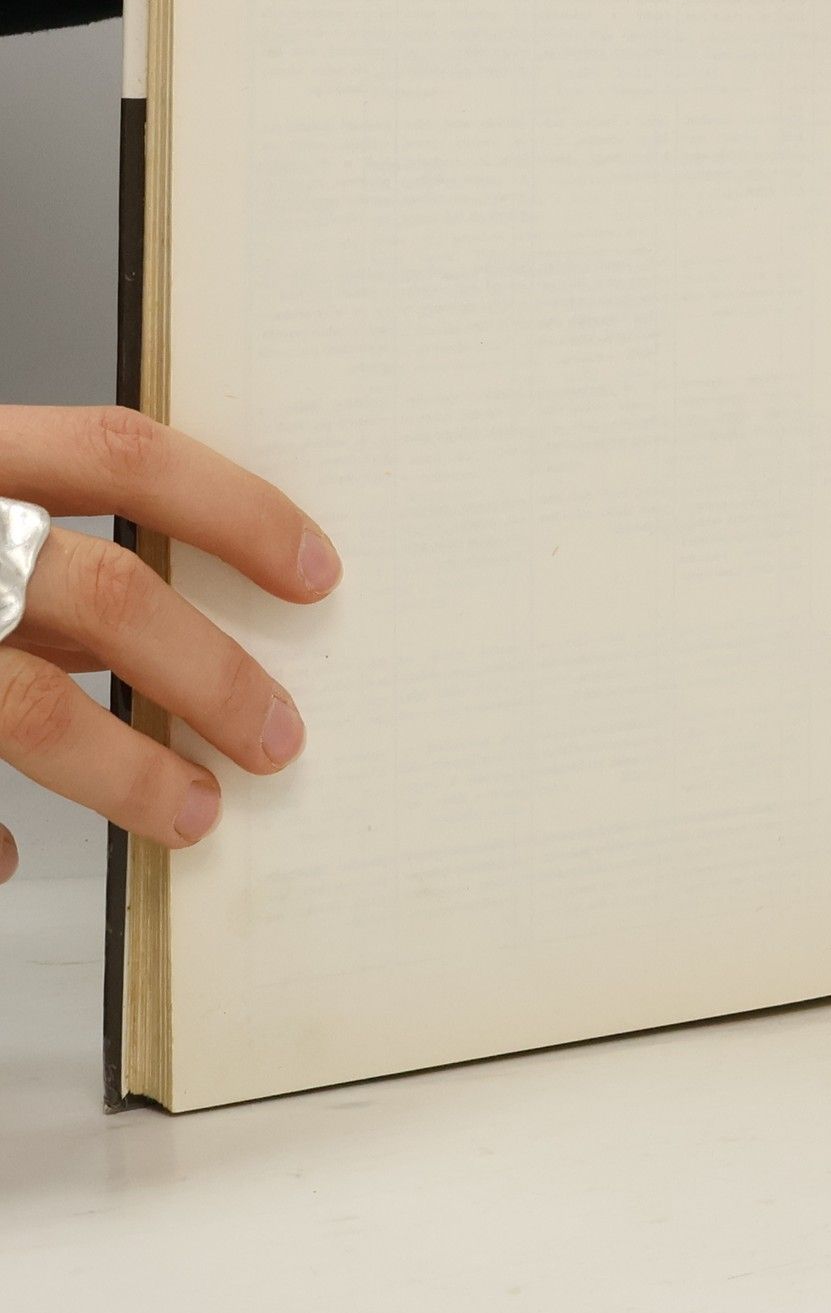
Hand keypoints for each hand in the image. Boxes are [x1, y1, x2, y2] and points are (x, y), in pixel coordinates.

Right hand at [0, 407, 340, 883]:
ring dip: (128, 771)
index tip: (316, 571)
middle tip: (281, 734)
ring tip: (197, 813)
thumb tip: (172, 626)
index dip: (232, 507)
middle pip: (99, 592)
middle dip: (208, 673)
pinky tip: (2, 858)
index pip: (119, 453)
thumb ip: (41, 549)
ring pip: (26, 707)